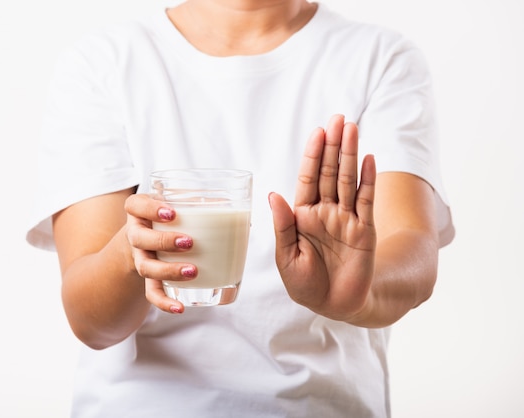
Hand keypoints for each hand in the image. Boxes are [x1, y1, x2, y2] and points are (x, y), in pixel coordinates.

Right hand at [124, 194, 195, 313]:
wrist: (148, 237)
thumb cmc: (171, 216)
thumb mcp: (180, 204)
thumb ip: (202, 204)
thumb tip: (244, 218)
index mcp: (141, 211)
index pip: (136, 205)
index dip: (150, 209)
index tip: (173, 213)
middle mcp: (136, 233)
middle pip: (139, 238)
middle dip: (163, 241)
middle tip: (189, 242)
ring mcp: (141, 257)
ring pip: (146, 267)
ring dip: (168, 270)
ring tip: (193, 271)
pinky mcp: (149, 277)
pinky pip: (152, 292)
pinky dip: (164, 302)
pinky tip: (180, 307)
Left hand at [268, 115, 376, 320]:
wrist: (333, 305)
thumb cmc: (305, 284)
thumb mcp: (286, 257)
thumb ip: (282, 226)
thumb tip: (273, 194)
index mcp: (302, 216)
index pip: (308, 179)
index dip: (313, 155)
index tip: (318, 132)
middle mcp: (325, 212)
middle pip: (330, 172)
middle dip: (333, 145)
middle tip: (339, 118)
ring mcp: (346, 219)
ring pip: (348, 181)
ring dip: (351, 155)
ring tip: (353, 129)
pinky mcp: (365, 231)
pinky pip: (366, 201)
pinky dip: (368, 180)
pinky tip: (369, 159)